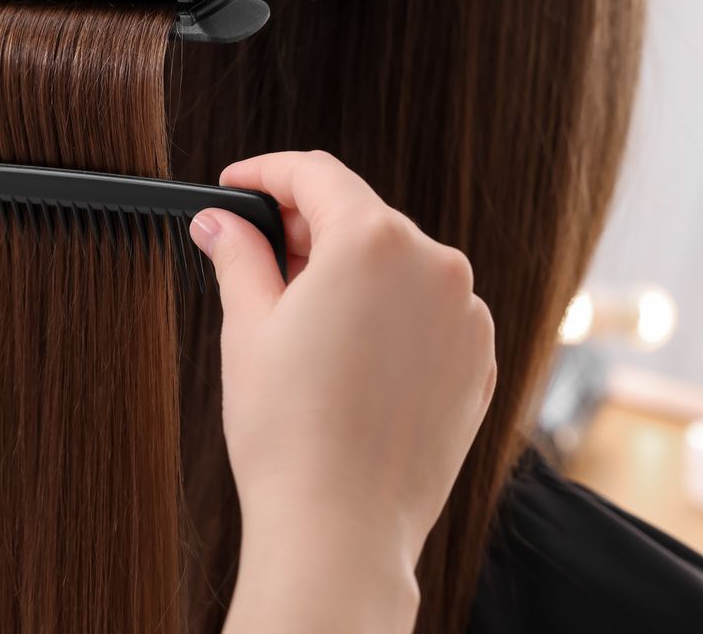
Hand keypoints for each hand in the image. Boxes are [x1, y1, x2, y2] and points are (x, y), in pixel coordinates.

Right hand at [190, 150, 496, 633]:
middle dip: (306, 230)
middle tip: (256, 257)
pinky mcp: (480, 360)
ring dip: (352, 275)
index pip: (316, 174)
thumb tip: (222, 222)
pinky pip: (430, 313)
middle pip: (360, 218)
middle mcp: (434, 264)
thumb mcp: (247, 327)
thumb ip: (238, 255)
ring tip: (303, 322)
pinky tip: (350, 357)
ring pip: (398, 267)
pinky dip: (391, 317)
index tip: (239, 185)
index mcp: (372, 241)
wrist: (341, 529)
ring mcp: (466, 314)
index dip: (267, 173)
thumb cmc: (290, 433)